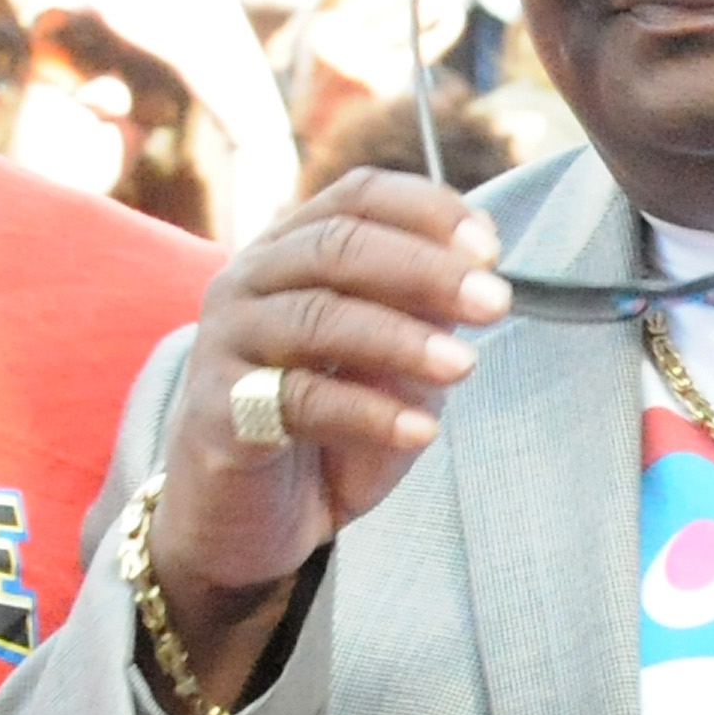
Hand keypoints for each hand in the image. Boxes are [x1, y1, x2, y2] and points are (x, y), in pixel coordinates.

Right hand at [149, 175, 505, 704]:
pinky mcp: (216, 411)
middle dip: (426, 270)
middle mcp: (249, 280)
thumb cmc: (325, 426)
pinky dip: (367, 413)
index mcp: (293, 250)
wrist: (243, 517)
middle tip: (497, 301)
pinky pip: (297, 400)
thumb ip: (426, 319)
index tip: (491, 247)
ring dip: (400, 338)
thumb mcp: (392, 366)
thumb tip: (482, 281)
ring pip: (316, 316)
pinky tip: (421, 431)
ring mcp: (226, 342)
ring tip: (464, 366)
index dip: (427, 211)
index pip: (358, 197)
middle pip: (338, 246)